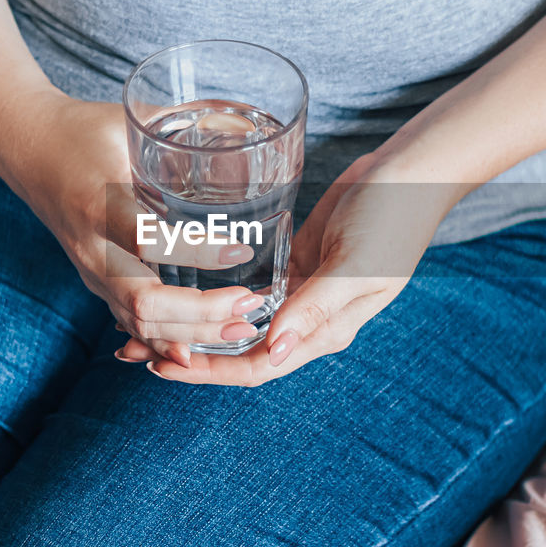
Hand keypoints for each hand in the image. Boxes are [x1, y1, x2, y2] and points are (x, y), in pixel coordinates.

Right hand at [0, 90, 263, 366]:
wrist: (26, 149)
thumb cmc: (83, 130)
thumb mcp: (129, 119)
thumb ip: (182, 125)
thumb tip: (244, 125)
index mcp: (100, 202)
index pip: (149, 239)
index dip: (197, 250)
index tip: (241, 249)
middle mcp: (93, 247)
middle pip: (144, 301)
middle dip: (201, 315)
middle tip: (249, 307)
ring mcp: (91, 272)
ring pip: (138, 322)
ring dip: (191, 335)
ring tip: (239, 329)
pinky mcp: (96, 283)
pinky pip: (130, 324)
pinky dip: (164, 343)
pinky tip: (199, 351)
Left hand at [131, 154, 452, 384]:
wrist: (411, 175)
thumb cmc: (392, 220)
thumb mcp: (356, 264)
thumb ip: (316, 307)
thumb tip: (274, 349)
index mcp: (326, 331)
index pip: (259, 366)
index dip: (210, 370)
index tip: (163, 364)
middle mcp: (309, 321)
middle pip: (241, 352)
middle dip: (191, 356)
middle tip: (134, 349)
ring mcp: (300, 294)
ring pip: (240, 325)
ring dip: (197, 328)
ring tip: (146, 325)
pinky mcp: (293, 265)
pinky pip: (249, 293)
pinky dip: (218, 297)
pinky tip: (185, 290)